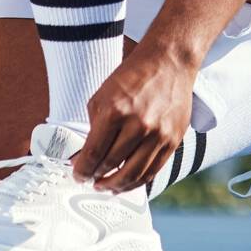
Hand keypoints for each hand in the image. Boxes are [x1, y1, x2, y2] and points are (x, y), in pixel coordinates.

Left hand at [73, 48, 195, 193]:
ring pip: (134, 174)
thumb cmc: (131, 77)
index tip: (77, 175)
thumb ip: (92, 126)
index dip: (83, 169)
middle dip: (96, 177)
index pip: (94, 152)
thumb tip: (83, 155)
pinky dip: (138, 181)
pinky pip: (153, 170)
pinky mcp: (173, 141)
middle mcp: (138, 125)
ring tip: (105, 187)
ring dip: (116, 186)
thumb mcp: (102, 96)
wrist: (168, 63)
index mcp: (115, 111)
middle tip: (89, 180)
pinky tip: (127, 182)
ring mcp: (158, 135)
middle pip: (112, 165)